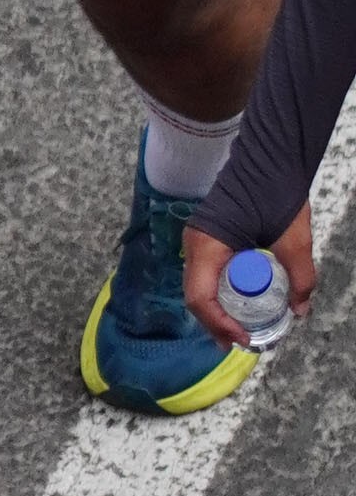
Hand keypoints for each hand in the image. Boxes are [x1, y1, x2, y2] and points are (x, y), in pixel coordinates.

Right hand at [185, 204, 315, 344]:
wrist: (270, 154)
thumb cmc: (276, 190)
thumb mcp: (293, 240)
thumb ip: (300, 277)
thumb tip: (301, 310)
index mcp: (207, 247)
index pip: (200, 298)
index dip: (219, 324)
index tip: (242, 337)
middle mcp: (195, 246)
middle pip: (196, 297)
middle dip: (216, 323)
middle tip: (239, 340)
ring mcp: (197, 241)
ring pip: (199, 286)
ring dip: (216, 310)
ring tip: (237, 327)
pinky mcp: (206, 237)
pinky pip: (205, 274)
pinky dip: (218, 293)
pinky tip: (235, 301)